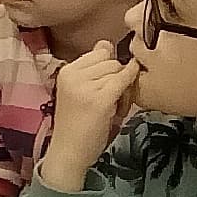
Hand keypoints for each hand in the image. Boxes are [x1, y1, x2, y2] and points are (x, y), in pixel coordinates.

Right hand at [40, 41, 138, 186]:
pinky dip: (131, 82)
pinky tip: (129, 93)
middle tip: (114, 98)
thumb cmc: (76, 125)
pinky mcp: (99, 99)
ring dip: (123, 85)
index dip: (108, 66)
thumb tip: (107, 43)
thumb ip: (92, 69)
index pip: (99, 51)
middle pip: (110, 60)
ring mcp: (85, 86)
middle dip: (117, 74)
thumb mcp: (78, 91)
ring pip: (118, 69)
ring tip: (116, 106)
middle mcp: (73, 75)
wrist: (68, 153)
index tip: (106, 84)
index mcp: (66, 71)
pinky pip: (123, 80)